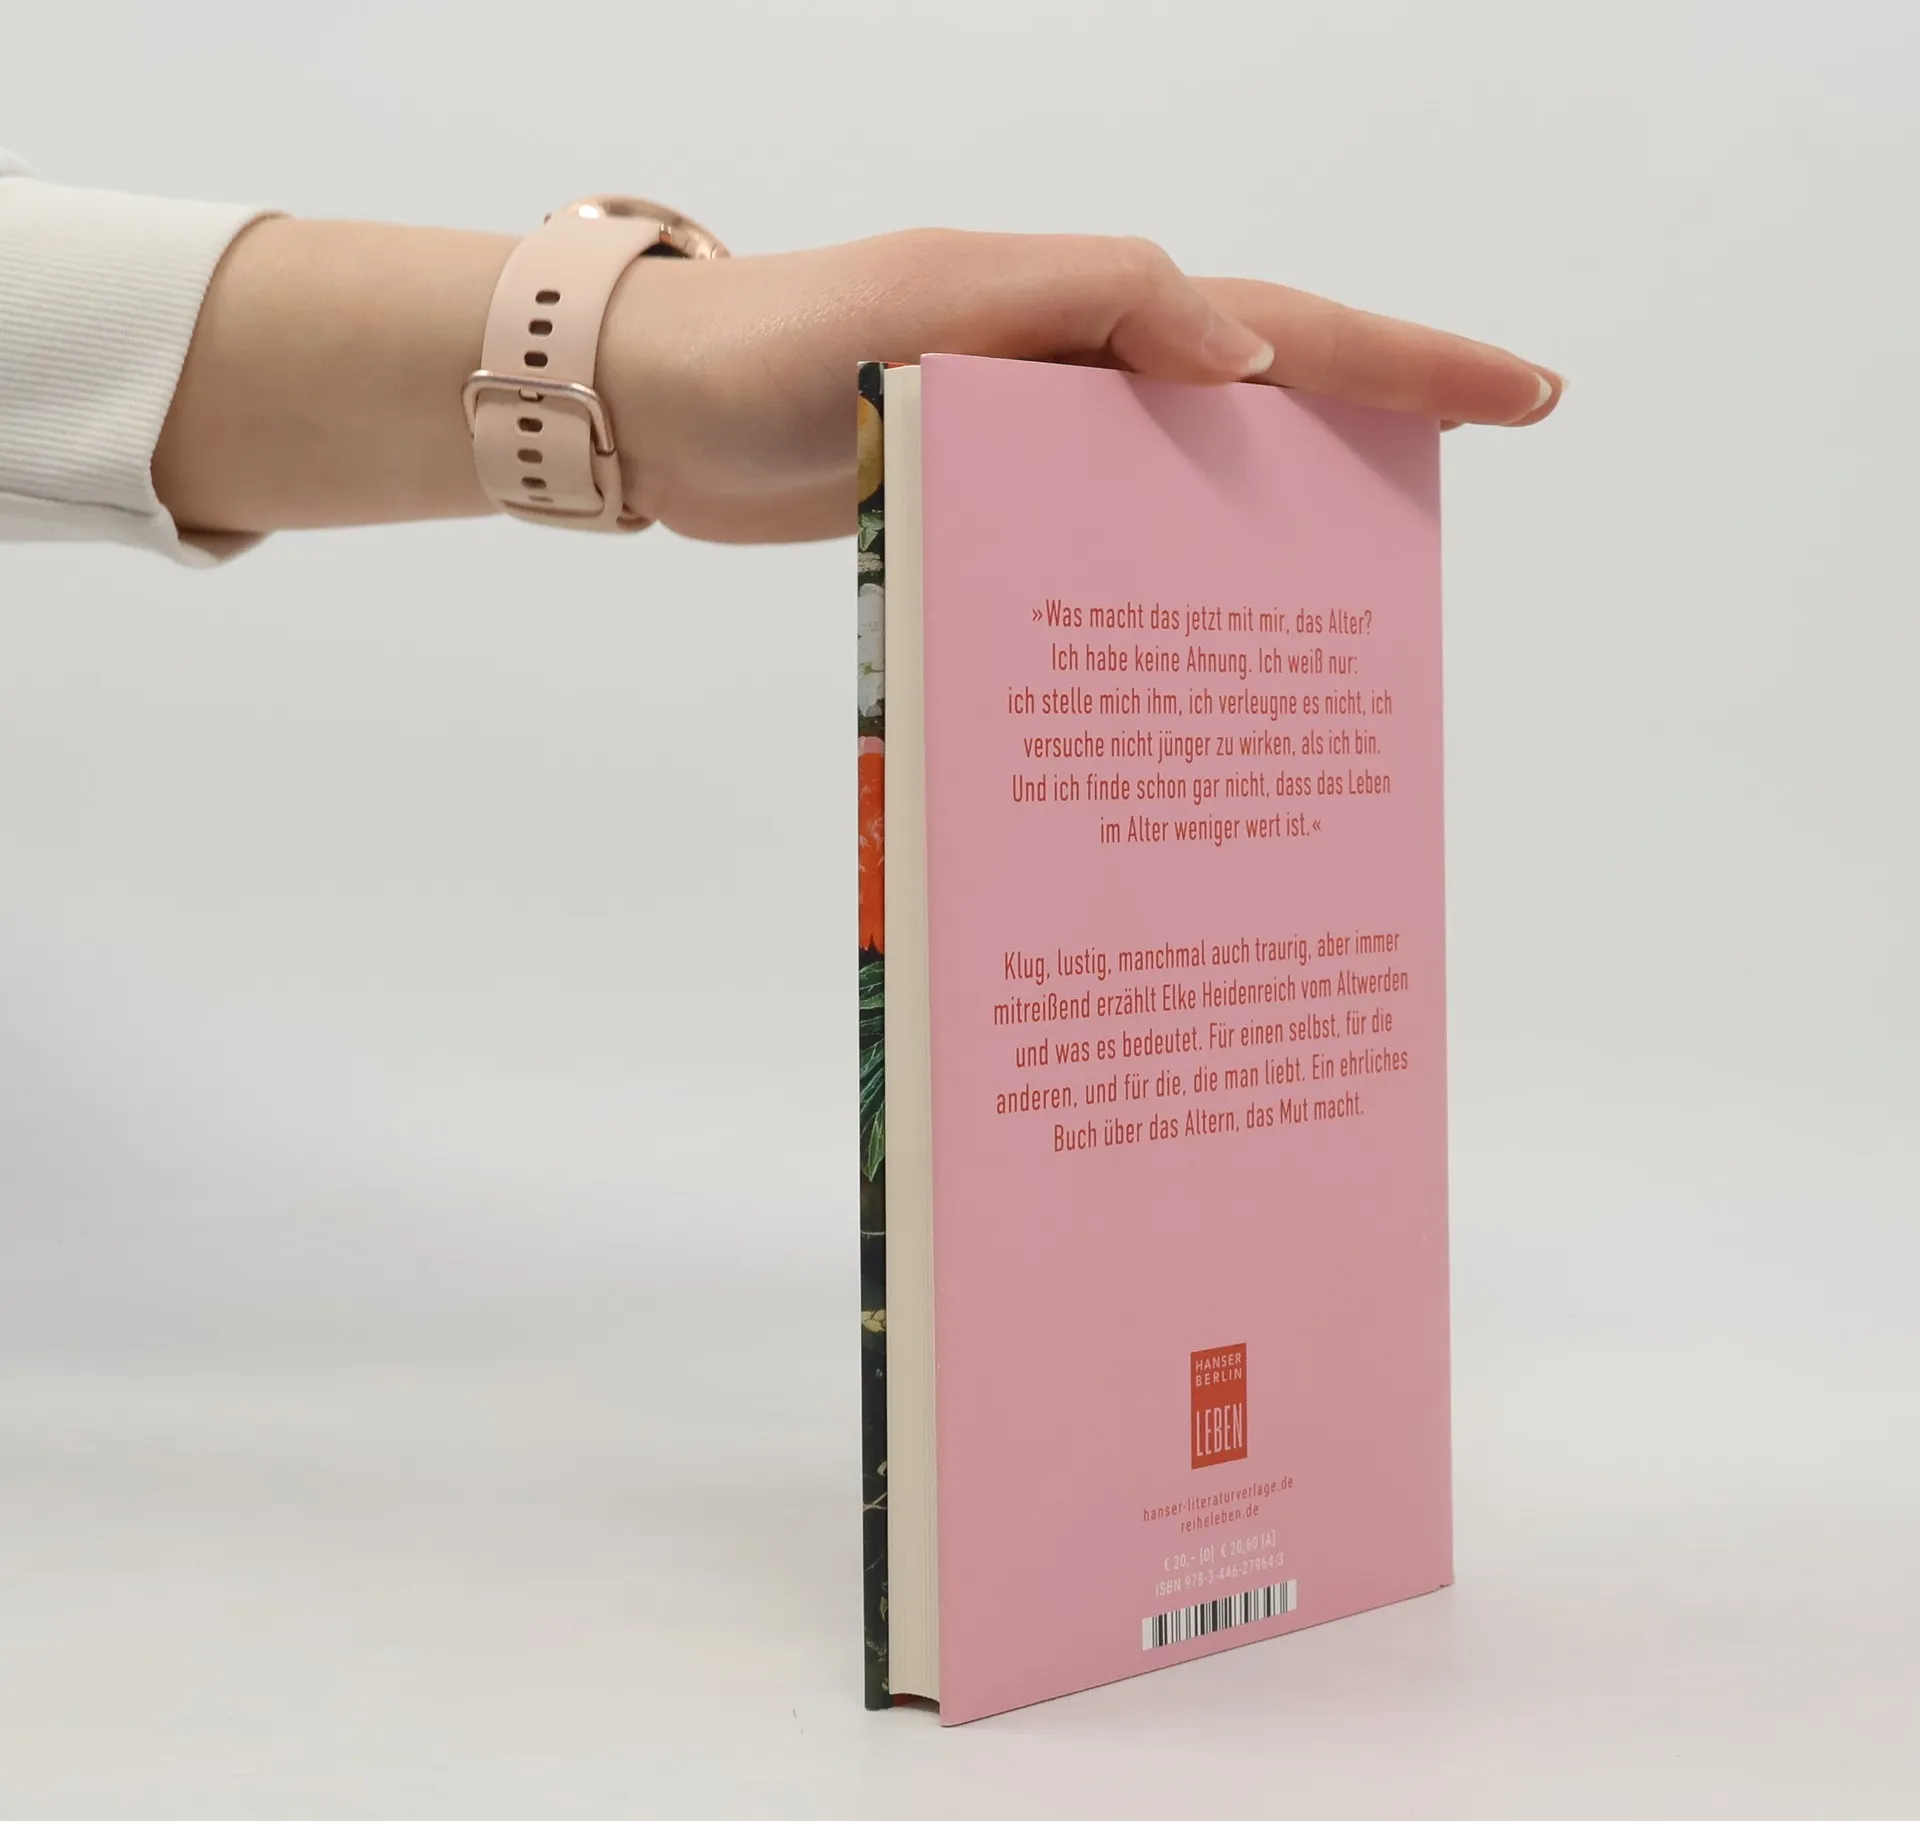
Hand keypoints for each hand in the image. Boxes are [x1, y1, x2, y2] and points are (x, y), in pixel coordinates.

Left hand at [601, 228, 1563, 543]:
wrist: (665, 415)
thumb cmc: (782, 344)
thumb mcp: (936, 298)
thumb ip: (1093, 305)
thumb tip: (1245, 361)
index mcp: (1094, 316)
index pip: (1283, 330)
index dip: (1406, 362)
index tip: (1518, 394)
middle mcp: (1084, 383)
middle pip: (1269, 404)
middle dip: (1383, 431)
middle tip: (1485, 470)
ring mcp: (1044, 453)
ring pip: (1198, 488)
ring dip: (1284, 524)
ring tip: (1368, 599)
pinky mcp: (995, 517)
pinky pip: (1113, 543)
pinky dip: (1170, 580)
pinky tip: (1202, 646)